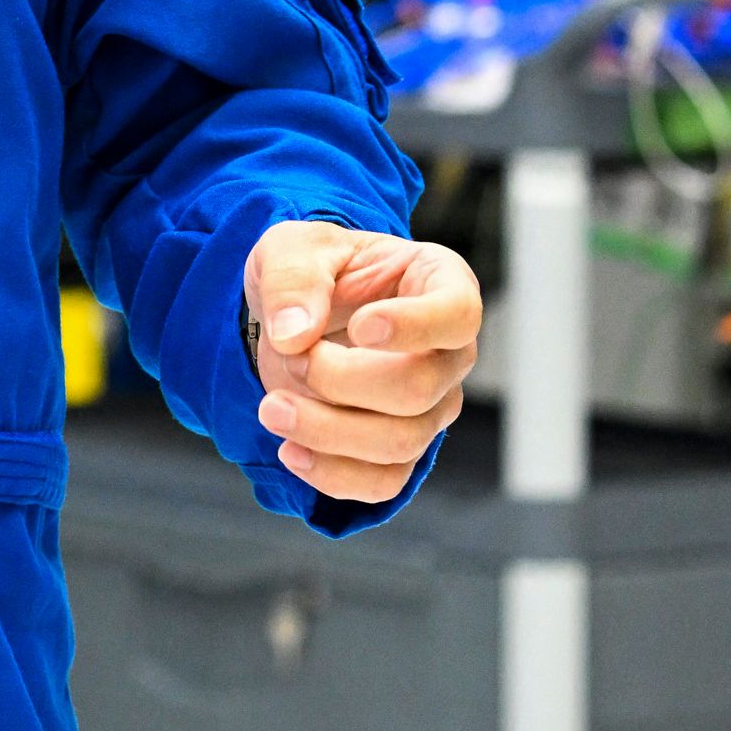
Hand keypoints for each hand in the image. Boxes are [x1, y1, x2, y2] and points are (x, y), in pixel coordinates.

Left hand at [244, 221, 480, 506]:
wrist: (296, 312)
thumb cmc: (312, 268)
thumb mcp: (291, 247)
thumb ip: (293, 280)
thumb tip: (294, 335)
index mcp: (439, 284)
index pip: (458, 314)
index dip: (415, 326)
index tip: (359, 326)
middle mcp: (448, 352)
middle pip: (418, 389)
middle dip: (340, 381)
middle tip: (291, 358)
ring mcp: (431, 407)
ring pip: (400, 443)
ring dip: (326, 430)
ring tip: (272, 407)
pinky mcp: (400, 449)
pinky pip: (384, 482)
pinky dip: (333, 475)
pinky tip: (290, 449)